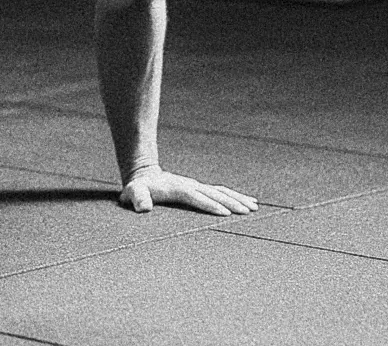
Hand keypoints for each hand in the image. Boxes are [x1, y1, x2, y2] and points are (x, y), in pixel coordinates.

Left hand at [120, 166, 258, 216]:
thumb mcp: (133, 193)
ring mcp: (197, 186)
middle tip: (247, 212)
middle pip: (214, 193)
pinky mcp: (200, 188)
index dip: (209, 204)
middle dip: (230, 202)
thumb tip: (143, 208)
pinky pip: (221, 192)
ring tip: (254, 207)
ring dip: (237, 198)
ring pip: (221, 191)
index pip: (196, 197)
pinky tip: (249, 202)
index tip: (225, 213)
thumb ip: (138, 199)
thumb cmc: (138, 189)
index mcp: (178, 188)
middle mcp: (190, 185)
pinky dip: (235, 196)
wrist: (144, 175)